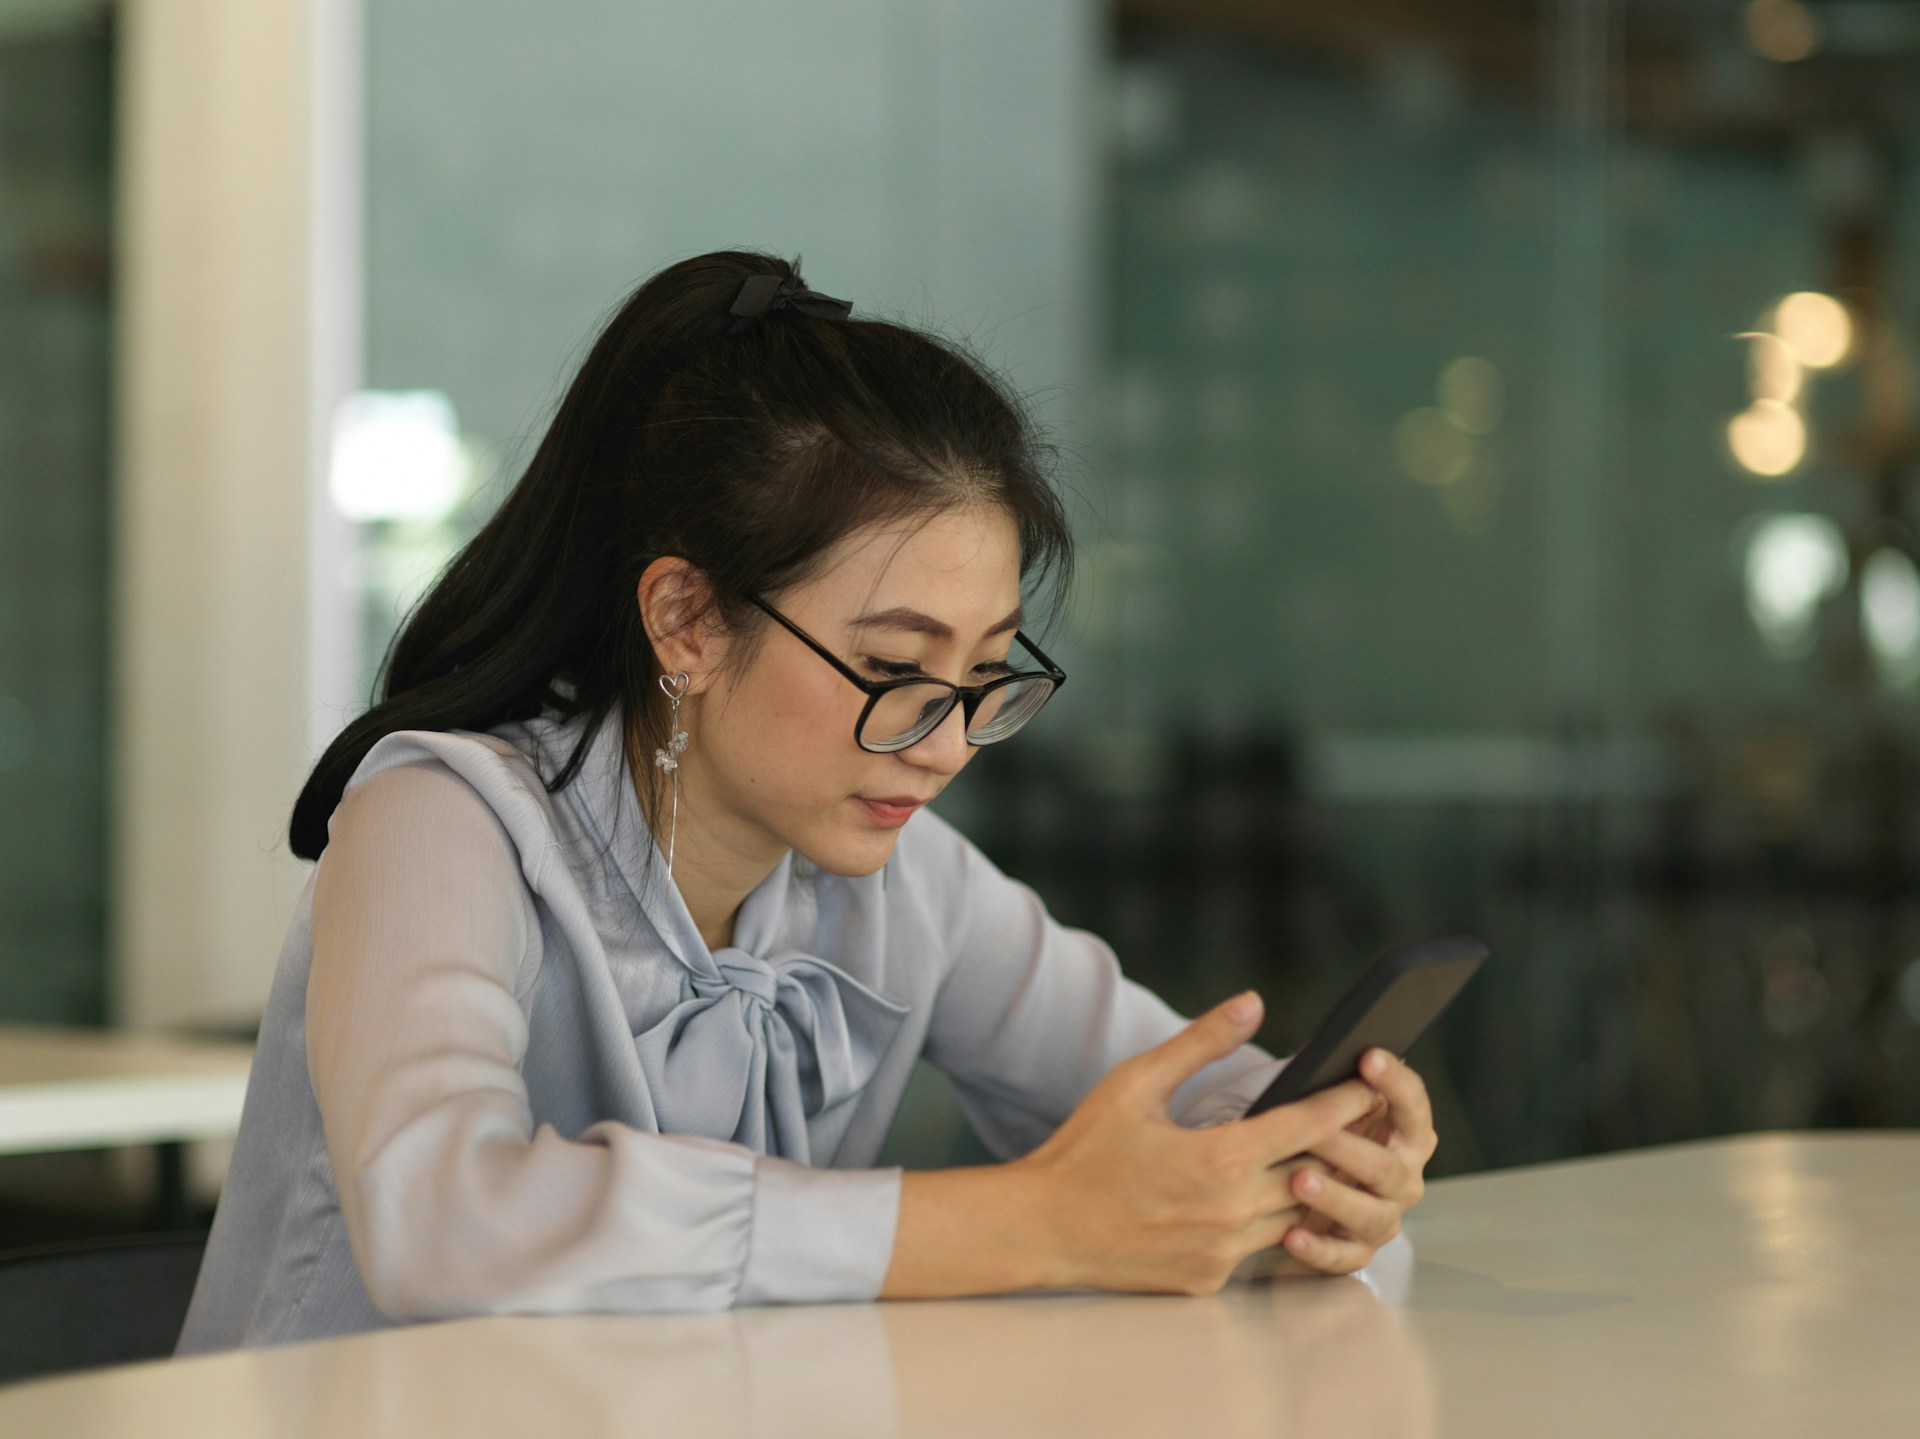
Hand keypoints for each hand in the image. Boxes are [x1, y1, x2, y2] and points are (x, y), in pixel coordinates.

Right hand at [1012, 992, 1384, 1296]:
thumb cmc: (1084, 1151)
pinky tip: (1281, 1201)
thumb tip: (1252, 1002)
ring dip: (1316, 1188)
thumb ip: (1200, 1043)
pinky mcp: (1211, 1279)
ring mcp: (1224, 1252)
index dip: (1345, 1101)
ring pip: (1298, 1218)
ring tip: (1334, 1157)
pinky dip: (1279, 1224)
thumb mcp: (1136, 1083)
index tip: (1370, 1081)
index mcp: (1218, 1158)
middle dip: (1343, 1145)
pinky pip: (1264, 1250)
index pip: (1308, 1126)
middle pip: (1317, 1175)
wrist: (1041, 1228)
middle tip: (1366, 1119)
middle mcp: (1232, 1211)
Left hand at [1280, 1048, 1435, 1274]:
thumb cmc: (1327, 1137)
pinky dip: (1318, 1250)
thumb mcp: (1334, 1107)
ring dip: (1336, 1198)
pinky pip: (1342, 1257)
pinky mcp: (1357, 1251)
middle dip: (1350, 1147)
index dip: (1394, 1081)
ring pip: (1369, 1213)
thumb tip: (1318, 1051)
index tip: (1369, 1057)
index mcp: (1406, 1135)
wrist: (1320, 1191)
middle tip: (1316, 1131)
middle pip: (1388, 1166)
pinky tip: (1292, 1236)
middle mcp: (1403, 1179)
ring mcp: (1384, 1217)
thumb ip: (1335, 1084)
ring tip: (1300, 1181)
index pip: (1413, 1106)